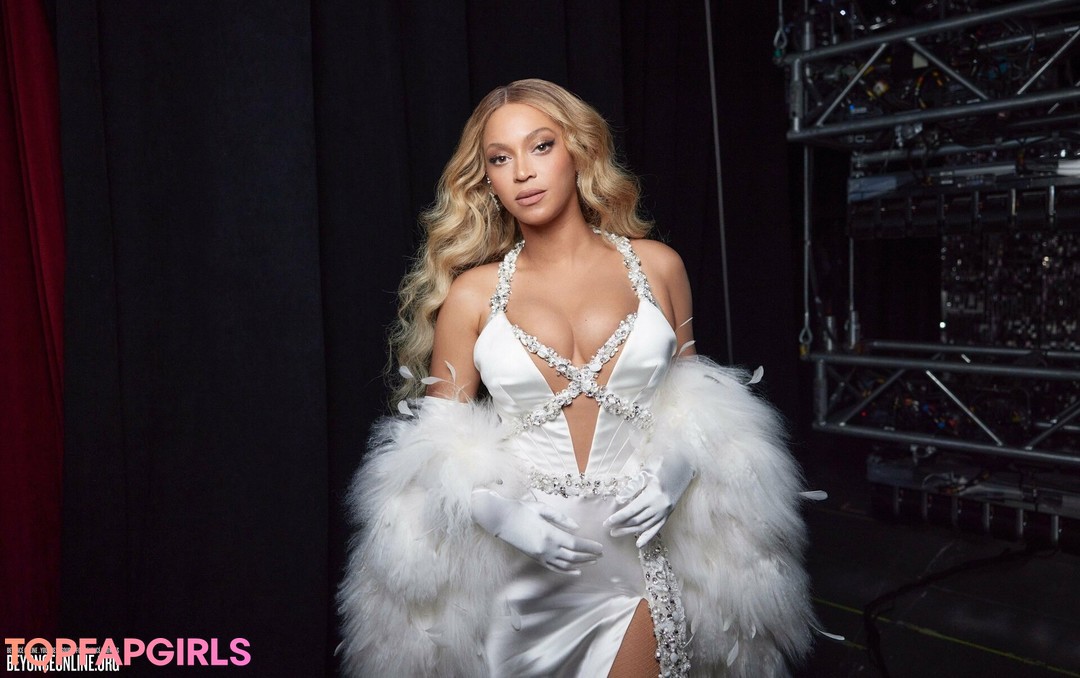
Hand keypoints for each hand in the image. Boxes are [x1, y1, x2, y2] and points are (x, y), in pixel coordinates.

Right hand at [471, 489, 602, 574]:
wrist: (500, 519)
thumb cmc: (521, 510)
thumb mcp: (542, 508)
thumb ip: (561, 518)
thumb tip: (576, 527)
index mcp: (549, 534)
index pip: (575, 544)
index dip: (590, 547)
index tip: (600, 548)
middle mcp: (546, 548)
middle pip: (573, 556)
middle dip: (589, 556)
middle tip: (600, 555)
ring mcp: (540, 555)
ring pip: (565, 564)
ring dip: (581, 564)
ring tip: (592, 562)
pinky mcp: (535, 558)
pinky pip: (554, 568)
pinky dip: (567, 571)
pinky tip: (576, 571)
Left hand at [604, 456, 695, 547]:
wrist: (684, 464)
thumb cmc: (663, 464)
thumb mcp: (646, 472)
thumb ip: (633, 487)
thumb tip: (619, 501)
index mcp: (653, 494)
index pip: (632, 510)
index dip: (618, 518)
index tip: (606, 522)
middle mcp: (661, 505)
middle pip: (637, 520)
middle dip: (621, 526)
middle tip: (609, 530)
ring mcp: (666, 511)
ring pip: (645, 526)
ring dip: (630, 532)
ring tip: (617, 534)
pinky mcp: (669, 513)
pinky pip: (657, 528)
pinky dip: (647, 536)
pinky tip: (639, 544)